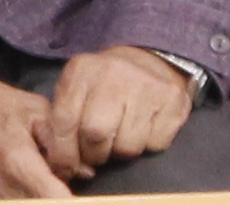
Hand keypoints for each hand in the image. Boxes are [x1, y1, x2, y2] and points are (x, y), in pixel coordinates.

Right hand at [0, 60, 73, 200]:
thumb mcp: (29, 108)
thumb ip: (59, 140)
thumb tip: (86, 172)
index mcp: (18, 165)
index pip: (56, 201)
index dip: (74, 201)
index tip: (82, 194)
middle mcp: (1, 191)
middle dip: (56, 197)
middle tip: (59, 183)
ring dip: (36, 198)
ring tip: (41, 184)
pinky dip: (17, 200)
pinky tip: (22, 189)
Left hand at [46, 47, 199, 173]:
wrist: (148, 61)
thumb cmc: (104, 85)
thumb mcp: (76, 90)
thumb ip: (61, 120)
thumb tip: (58, 163)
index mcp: (82, 70)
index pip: (64, 120)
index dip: (63, 152)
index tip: (64, 168)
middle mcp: (113, 73)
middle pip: (95, 133)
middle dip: (93, 155)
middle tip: (95, 155)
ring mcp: (145, 84)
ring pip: (127, 145)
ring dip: (120, 152)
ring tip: (120, 138)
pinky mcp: (172, 99)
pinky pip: (155, 144)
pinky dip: (147, 146)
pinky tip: (144, 129)